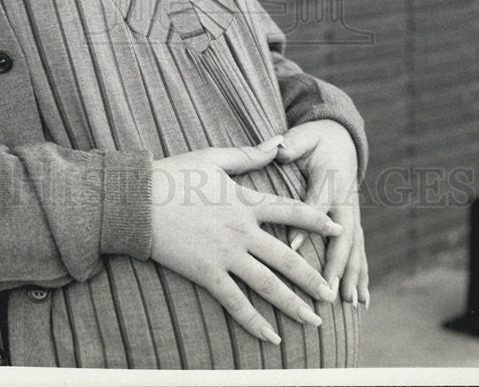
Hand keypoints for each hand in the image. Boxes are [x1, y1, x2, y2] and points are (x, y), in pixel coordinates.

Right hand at [149, 136, 341, 343]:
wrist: (139, 201)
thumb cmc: (175, 175)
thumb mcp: (214, 158)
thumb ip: (249, 154)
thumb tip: (279, 141)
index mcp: (246, 202)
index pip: (291, 211)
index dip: (317, 221)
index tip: (339, 230)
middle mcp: (242, 231)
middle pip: (287, 258)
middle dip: (312, 277)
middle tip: (331, 293)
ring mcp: (226, 255)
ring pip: (269, 285)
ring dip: (294, 305)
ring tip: (314, 321)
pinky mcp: (207, 274)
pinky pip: (237, 303)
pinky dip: (255, 322)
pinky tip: (272, 338)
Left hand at [275, 120, 368, 308]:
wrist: (341, 139)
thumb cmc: (316, 139)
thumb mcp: (304, 136)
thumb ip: (292, 144)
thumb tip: (279, 147)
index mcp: (330, 179)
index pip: (317, 204)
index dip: (306, 225)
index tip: (291, 247)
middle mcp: (345, 200)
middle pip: (342, 235)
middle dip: (336, 263)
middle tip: (328, 289)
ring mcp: (352, 214)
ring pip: (354, 248)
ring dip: (352, 276)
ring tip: (350, 304)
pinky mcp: (353, 223)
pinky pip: (359, 252)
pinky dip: (361, 277)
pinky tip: (362, 302)